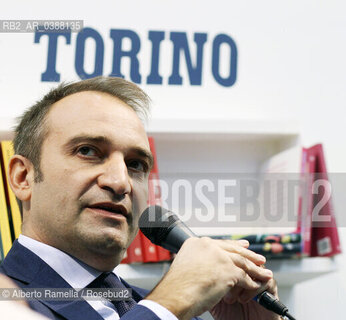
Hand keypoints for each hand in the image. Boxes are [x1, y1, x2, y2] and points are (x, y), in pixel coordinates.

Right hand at [146, 237, 273, 319]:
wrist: (174, 295)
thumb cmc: (175, 287)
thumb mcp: (185, 265)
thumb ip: (198, 260)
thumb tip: (206, 265)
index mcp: (197, 243)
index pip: (220, 243)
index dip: (233, 246)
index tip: (242, 245)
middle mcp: (208, 246)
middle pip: (233, 249)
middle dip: (248, 254)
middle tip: (258, 257)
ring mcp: (219, 257)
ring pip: (242, 262)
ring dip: (255, 269)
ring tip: (264, 272)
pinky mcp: (228, 270)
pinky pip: (244, 276)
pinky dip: (251, 282)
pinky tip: (255, 285)